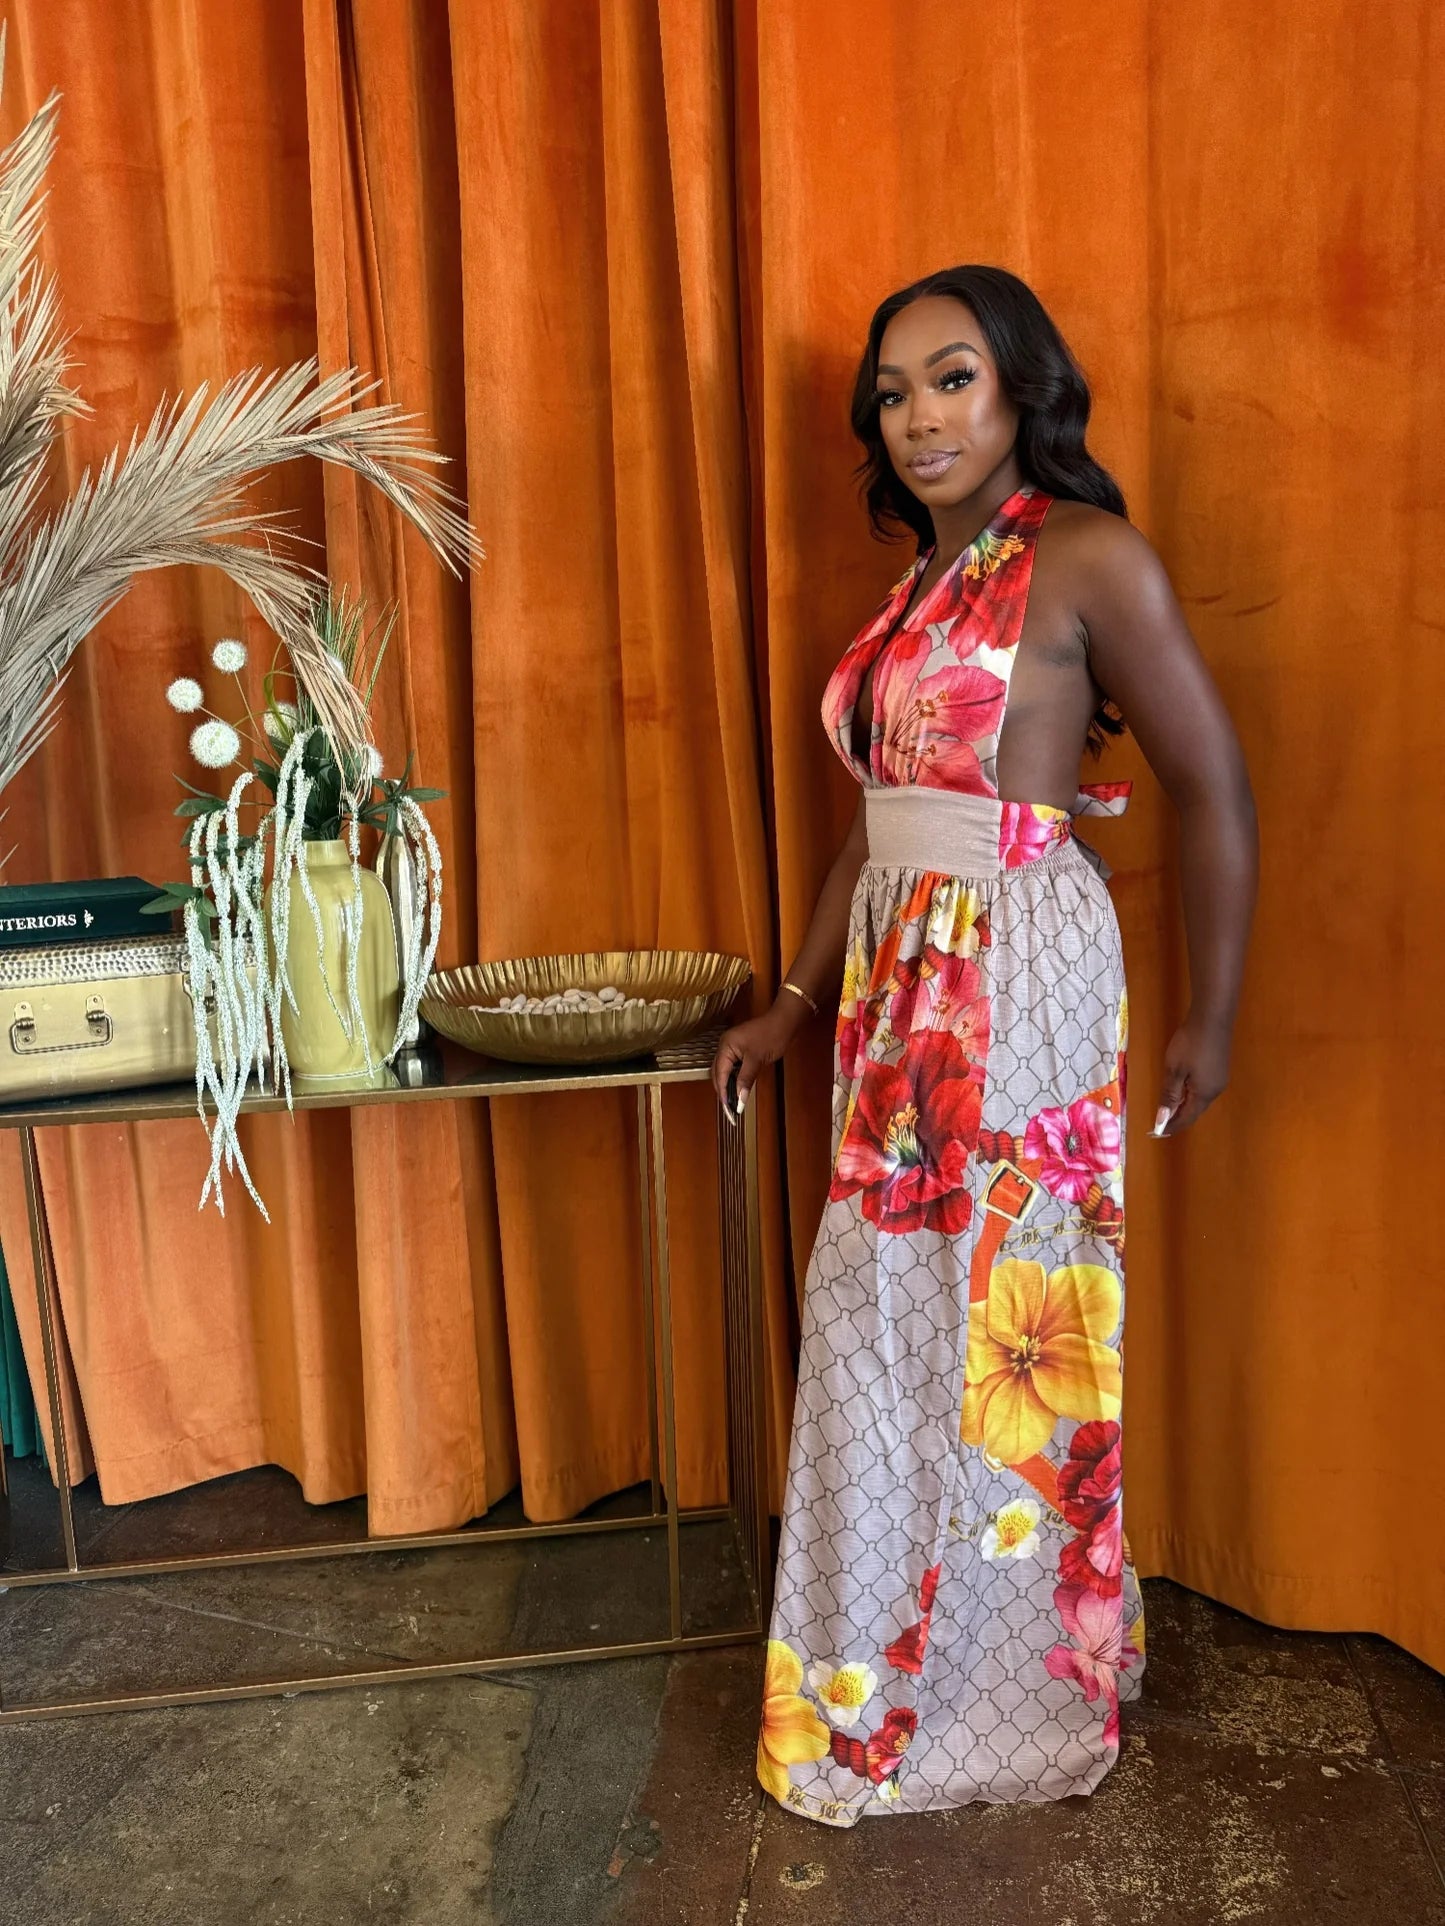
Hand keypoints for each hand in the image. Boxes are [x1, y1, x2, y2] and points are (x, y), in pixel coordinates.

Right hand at [710, 1010, 796, 1124]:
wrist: (785, 1022)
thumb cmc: (771, 1036)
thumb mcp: (757, 1060)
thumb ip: (745, 1080)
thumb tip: (739, 1099)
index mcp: (726, 1045)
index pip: (719, 1072)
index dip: (723, 1091)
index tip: (728, 1108)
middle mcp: (725, 1045)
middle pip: (718, 1072)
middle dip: (723, 1090)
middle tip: (729, 1108)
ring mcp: (733, 1047)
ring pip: (725, 1070)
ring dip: (728, 1085)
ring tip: (733, 1101)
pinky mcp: (741, 1050)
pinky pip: (733, 1066)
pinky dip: (735, 1078)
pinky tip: (739, 1088)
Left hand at [1152, 1016, 1230, 1136]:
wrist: (1212, 1018)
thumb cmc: (1190, 1044)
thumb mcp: (1175, 1070)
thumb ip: (1169, 1095)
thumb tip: (1163, 1118)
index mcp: (1204, 1094)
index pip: (1187, 1118)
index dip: (1171, 1126)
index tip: (1156, 1132)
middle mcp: (1215, 1090)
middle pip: (1194, 1110)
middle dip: (1177, 1117)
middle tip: (1159, 1122)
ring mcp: (1219, 1079)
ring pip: (1199, 1099)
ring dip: (1183, 1105)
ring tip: (1167, 1108)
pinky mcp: (1219, 1068)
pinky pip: (1202, 1088)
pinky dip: (1189, 1093)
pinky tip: (1180, 1089)